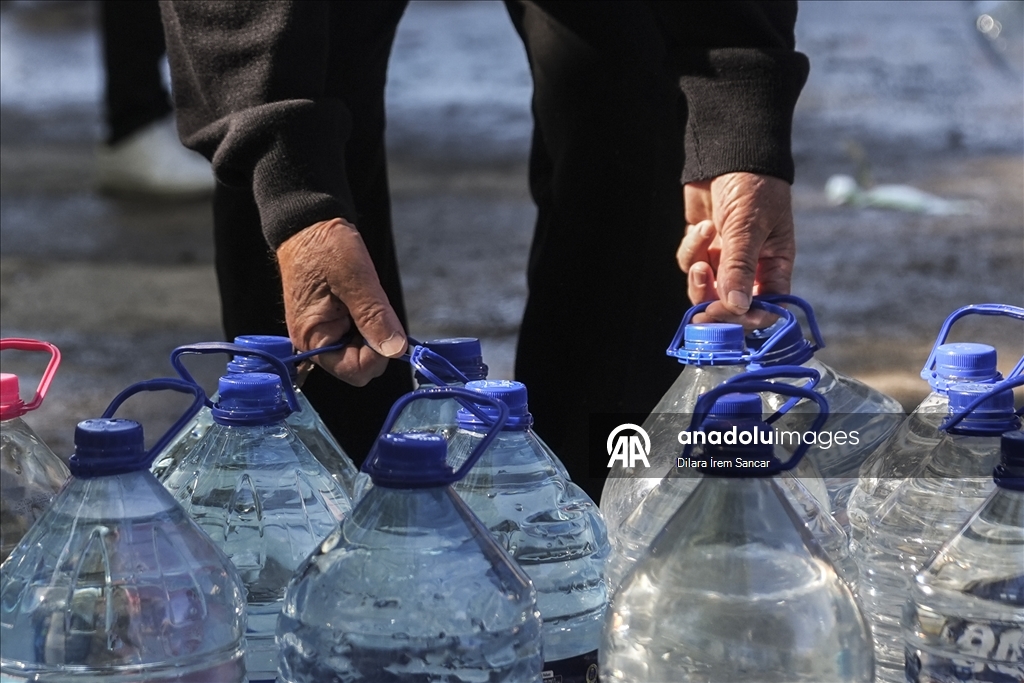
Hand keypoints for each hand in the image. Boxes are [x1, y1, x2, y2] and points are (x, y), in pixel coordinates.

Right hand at [276, 218, 406, 385]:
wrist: (309, 224)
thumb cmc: (325, 246)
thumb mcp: (354, 278)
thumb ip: (374, 315)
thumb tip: (395, 349)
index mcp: (313, 339)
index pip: (355, 371)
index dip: (378, 355)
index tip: (387, 328)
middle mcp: (316, 343)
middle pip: (361, 364)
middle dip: (376, 341)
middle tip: (374, 306)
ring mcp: (325, 334)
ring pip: (364, 350)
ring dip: (374, 329)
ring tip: (364, 297)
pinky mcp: (334, 323)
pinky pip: (360, 335)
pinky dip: (370, 322)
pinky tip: (363, 299)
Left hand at [676, 172, 794, 326]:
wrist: (729, 151)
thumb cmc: (752, 184)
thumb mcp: (749, 226)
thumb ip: (740, 267)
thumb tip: (738, 306)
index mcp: (774, 265)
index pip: (766, 306)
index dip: (748, 317)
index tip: (729, 315)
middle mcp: (751, 266)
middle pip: (731, 305)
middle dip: (715, 306)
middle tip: (702, 312)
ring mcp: (724, 257)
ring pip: (706, 288)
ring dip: (699, 277)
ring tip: (702, 249)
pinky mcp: (702, 246)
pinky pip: (690, 263)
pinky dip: (691, 249)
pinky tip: (701, 226)